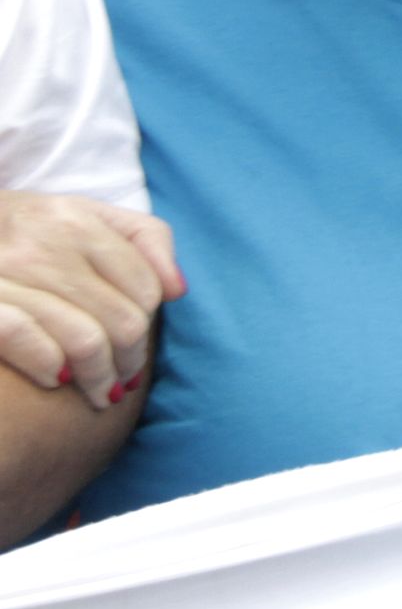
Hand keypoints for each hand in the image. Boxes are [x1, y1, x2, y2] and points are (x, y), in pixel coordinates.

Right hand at [0, 191, 179, 405]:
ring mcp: (7, 275)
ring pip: (84, 340)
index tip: (137, 346)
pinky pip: (24, 339)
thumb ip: (144, 241)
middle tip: (123, 380)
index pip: (144, 287)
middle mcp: (44, 245)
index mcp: (79, 222)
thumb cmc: (33, 228)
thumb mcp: (88, 215)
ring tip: (99, 392)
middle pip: (121, 319)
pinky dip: (49, 365)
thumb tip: (177, 291)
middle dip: (130, 360)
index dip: (148, 324)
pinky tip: (56, 379)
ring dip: (98, 378)